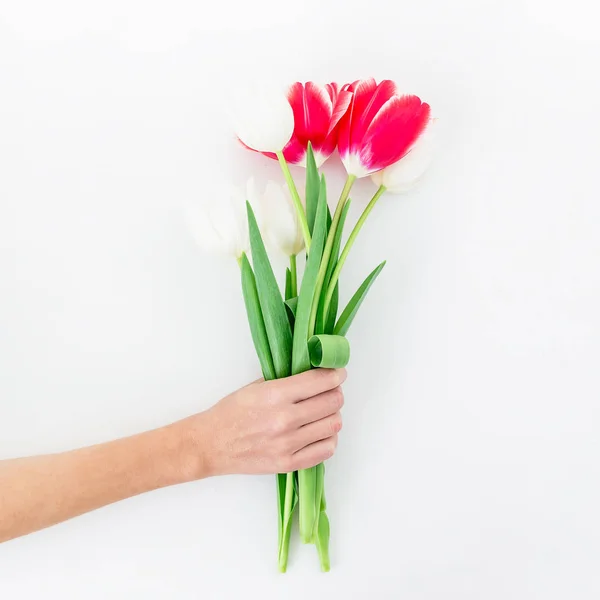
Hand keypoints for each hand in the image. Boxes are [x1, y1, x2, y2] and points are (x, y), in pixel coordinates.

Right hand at [182, 369, 345, 477]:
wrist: (211, 444)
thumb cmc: (231, 412)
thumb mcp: (256, 387)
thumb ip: (287, 381)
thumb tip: (316, 374)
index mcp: (275, 395)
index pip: (321, 381)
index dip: (336, 374)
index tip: (339, 372)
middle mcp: (285, 420)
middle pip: (332, 402)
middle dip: (336, 393)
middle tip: (332, 390)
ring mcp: (288, 444)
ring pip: (333, 425)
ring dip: (333, 415)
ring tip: (325, 411)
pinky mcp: (289, 463)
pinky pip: (326, 450)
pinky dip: (329, 438)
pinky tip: (320, 432)